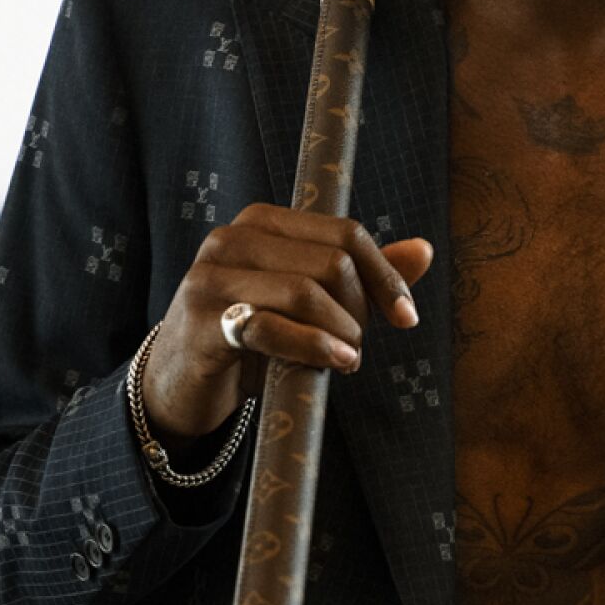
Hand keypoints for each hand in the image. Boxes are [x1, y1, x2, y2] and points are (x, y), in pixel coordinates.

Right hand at [141, 206, 435, 447]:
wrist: (180, 382)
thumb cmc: (249, 337)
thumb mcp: (306, 302)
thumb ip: (360, 275)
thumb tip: (423, 250)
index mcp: (262, 222)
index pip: (345, 234)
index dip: (385, 276)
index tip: (406, 317)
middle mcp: (233, 238)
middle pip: (332, 263)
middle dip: (359, 310)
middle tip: (356, 346)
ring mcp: (211, 277)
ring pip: (306, 292)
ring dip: (341, 333)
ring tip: (344, 359)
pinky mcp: (201, 320)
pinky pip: (272, 328)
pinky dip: (313, 348)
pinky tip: (333, 364)